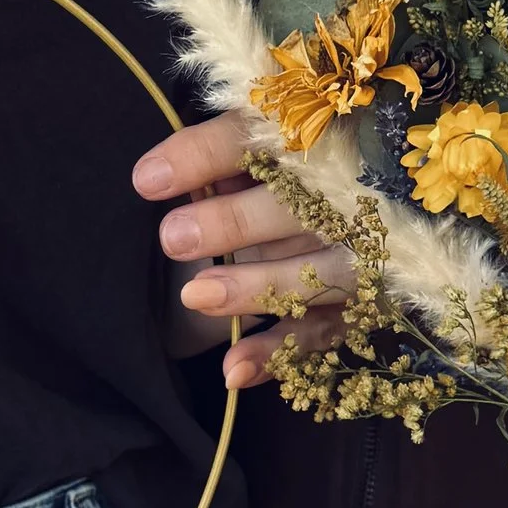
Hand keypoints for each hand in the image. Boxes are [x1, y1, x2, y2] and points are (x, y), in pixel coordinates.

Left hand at [134, 113, 356, 388]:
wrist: (354, 209)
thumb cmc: (282, 172)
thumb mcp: (250, 149)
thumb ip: (212, 156)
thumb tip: (154, 178)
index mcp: (309, 138)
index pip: (255, 139)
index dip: (202, 156)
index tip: (146, 182)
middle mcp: (345, 192)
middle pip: (296, 206)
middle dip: (233, 224)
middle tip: (172, 239)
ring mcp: (358, 252)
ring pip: (315, 274)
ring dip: (256, 288)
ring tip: (194, 296)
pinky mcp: (361, 305)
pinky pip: (324, 333)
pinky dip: (278, 354)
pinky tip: (233, 369)